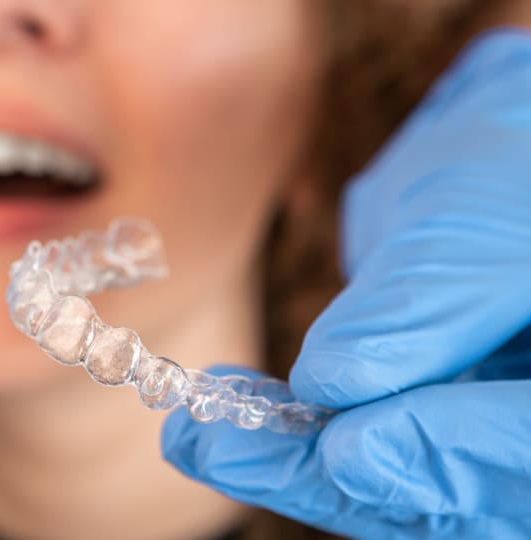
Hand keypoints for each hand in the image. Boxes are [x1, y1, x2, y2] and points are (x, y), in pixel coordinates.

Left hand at [162, 29, 530, 538]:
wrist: (506, 158)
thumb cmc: (512, 162)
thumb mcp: (474, 215)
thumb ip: (419, 304)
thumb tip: (328, 386)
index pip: (526, 445)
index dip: (443, 452)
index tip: (344, 447)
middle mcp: (528, 423)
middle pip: (456, 493)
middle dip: (333, 475)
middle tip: (225, 452)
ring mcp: (488, 432)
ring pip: (401, 489)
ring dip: (296, 468)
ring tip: (202, 438)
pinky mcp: (435, 425)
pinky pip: (374, 457)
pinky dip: (301, 447)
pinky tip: (230, 424)